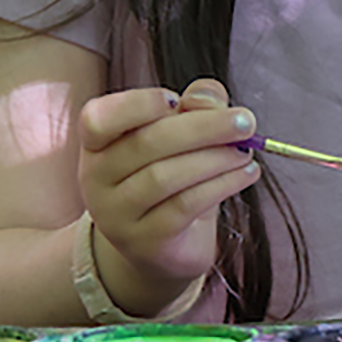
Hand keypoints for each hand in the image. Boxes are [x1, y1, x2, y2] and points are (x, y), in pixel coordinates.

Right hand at [75, 78, 258, 309]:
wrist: (165, 244)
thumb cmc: (172, 175)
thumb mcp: (182, 134)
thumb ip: (195, 105)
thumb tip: (207, 98)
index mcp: (97, 144)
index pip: (98, 118)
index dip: (138, 105)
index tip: (178, 101)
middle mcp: (95, 178)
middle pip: (145, 143)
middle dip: (203, 127)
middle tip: (245, 121)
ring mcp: (116, 214)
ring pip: (164, 177)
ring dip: (216, 158)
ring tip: (246, 151)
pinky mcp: (144, 240)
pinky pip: (184, 205)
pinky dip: (221, 185)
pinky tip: (246, 174)